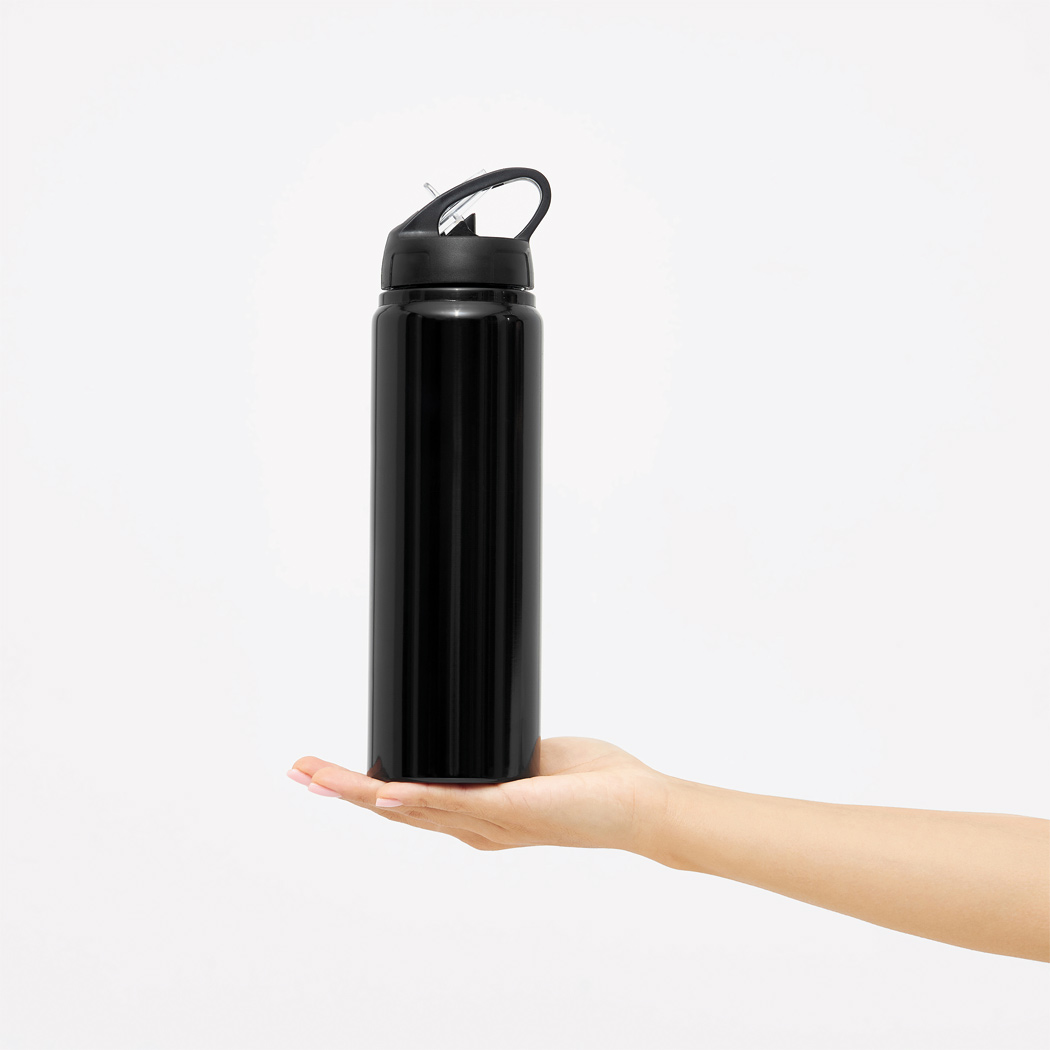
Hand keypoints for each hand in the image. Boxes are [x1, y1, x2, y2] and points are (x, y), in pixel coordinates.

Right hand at [287, 737, 668, 854]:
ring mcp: (487, 823)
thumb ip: (500, 748)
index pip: (406, 800)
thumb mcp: (532, 755)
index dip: (362, 788)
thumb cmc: (593, 783)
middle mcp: (473, 825)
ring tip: (317, 777)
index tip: (325, 771)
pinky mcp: (510, 810)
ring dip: (359, 794)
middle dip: (340, 791)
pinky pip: (452, 805)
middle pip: (392, 809)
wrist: (637, 803)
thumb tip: (482, 716)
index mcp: (475, 811)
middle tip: (298, 771)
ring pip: (409, 809)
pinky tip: (382, 790)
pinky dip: (414, 798)